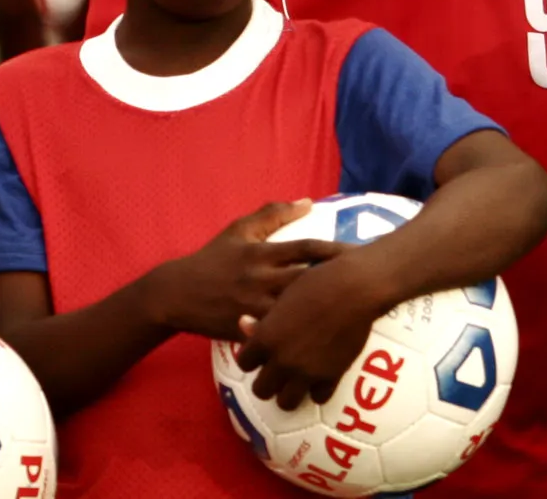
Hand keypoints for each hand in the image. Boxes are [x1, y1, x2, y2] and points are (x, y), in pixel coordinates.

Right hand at [143, 201, 343, 341]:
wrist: (178, 294)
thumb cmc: (213, 259)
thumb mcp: (238, 230)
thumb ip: (272, 215)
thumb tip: (307, 202)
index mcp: (262, 253)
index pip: (307, 248)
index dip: (336, 251)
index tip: (362, 254)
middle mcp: (262, 279)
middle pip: (309, 281)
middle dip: (338, 283)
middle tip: (367, 286)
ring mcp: (256, 307)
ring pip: (297, 312)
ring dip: (323, 313)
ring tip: (354, 316)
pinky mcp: (250, 331)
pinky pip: (281, 337)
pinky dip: (301, 338)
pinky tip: (325, 344)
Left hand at [235, 254, 389, 409]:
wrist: (353, 288)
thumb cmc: (315, 282)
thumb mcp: (283, 296)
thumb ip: (263, 317)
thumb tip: (243, 324)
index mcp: (266, 338)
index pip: (244, 363)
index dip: (250, 359)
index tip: (259, 355)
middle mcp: (282, 360)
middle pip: (261, 390)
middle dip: (266, 383)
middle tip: (275, 373)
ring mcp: (306, 372)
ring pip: (286, 403)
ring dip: (288, 394)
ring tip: (294, 382)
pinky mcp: (331, 376)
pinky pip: (318, 397)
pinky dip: (317, 390)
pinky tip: (319, 378)